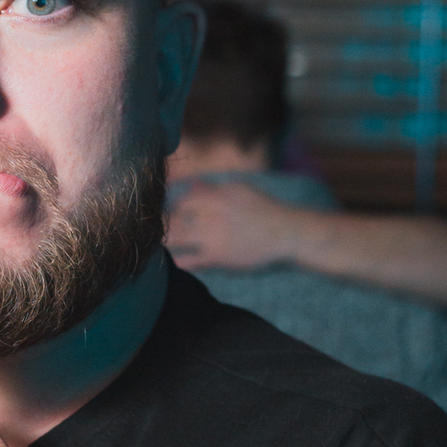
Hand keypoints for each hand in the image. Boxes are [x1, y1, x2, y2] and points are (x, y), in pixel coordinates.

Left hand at [167, 179, 297, 271]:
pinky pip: (191, 261)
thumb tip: (192, 184)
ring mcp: (213, 236)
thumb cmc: (264, 209)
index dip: (174, 206)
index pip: (183, 198)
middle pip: (174, 217)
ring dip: (165, 241)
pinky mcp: (218, 256)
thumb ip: (213, 188)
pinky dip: (180, 261)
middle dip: (164, 223)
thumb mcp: (240, 190)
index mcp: (216, 196)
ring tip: (162, 245)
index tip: (172, 212)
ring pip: (177, 238)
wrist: (285, 232)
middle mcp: (211, 214)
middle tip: (161, 229)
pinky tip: (175, 262)